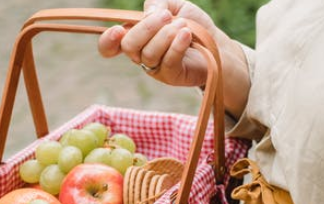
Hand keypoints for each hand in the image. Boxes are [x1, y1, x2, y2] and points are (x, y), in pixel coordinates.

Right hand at [98, 0, 218, 86]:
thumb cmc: (191, 24)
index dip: (108, 41)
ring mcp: (155, 68)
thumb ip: (157, 3)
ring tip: (184, 26)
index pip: (110, 46)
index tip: (118, 30)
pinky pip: (167, 62)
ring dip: (166, 35)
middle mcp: (141, 54)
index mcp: (136, 36)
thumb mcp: (173, 5)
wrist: (216, 42)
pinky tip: (186, 35)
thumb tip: (148, 13)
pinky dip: (177, 45)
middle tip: (167, 17)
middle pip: (129, 46)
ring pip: (148, 54)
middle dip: (147, 28)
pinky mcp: (171, 76)